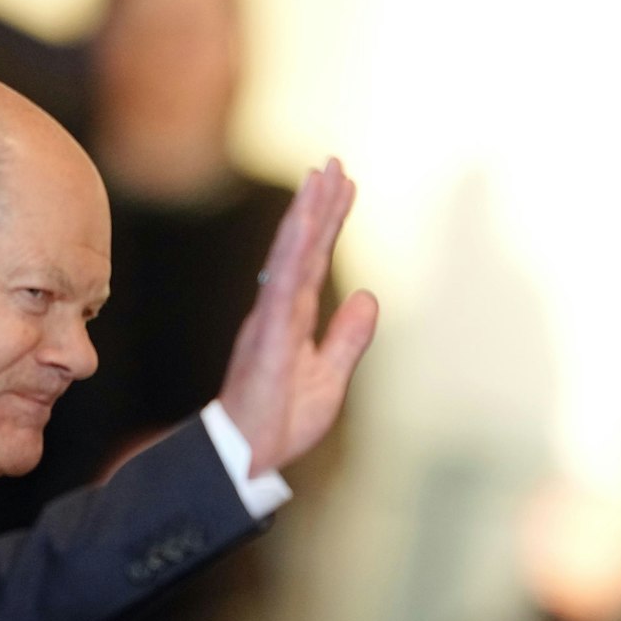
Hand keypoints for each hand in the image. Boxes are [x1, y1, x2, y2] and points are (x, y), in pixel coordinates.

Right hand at [219, 158, 378, 474]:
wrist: (251, 458)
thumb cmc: (281, 421)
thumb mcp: (331, 376)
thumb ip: (348, 337)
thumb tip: (369, 297)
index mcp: (294, 317)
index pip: (316, 259)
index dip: (330, 222)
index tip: (344, 185)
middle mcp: (280, 310)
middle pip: (304, 246)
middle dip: (319, 203)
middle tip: (335, 163)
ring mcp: (270, 319)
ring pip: (290, 257)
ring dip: (306, 216)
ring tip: (321, 177)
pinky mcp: (266, 336)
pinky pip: (280, 288)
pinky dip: (291, 256)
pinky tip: (302, 227)